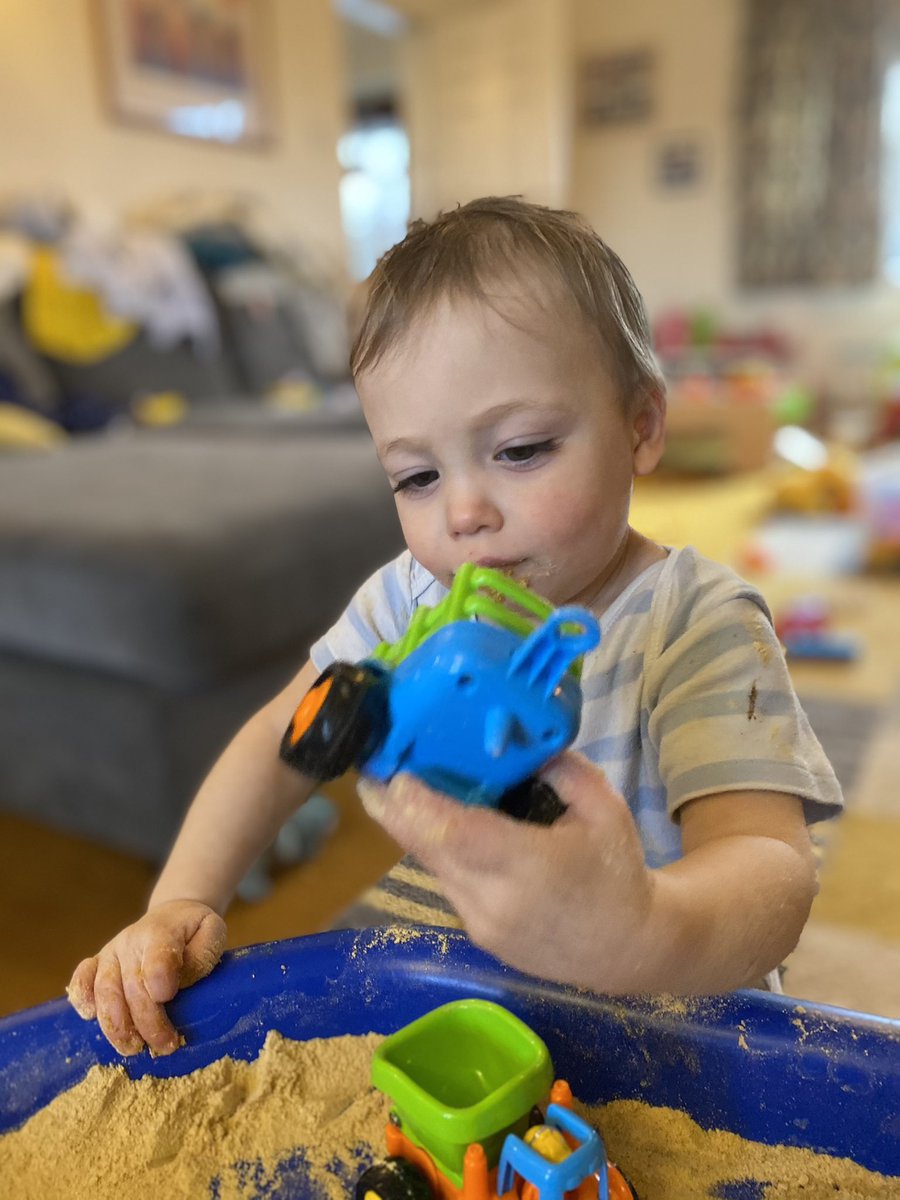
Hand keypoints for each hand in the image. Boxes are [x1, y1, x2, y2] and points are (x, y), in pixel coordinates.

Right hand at [66, 900, 226, 1055]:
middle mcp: (131, 941)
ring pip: (104, 989)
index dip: (158, 975)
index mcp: (161, 931)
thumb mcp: (212, 932)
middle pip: (131, 983)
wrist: (172, 916)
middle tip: (164, 1046)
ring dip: (116, 1025)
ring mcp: (111, 953)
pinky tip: (91, 1019)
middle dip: (146, 1020)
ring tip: (133, 1048)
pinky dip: (82, 1000)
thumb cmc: (194, 931)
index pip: (157, 954)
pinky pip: (81, 980)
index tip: (166, 996)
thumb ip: (202, 954)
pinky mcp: (98, 963)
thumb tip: (181, 982)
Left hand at [357, 753, 655, 990]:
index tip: (393, 770)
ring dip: (414, 828)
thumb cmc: (617, 871)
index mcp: (531, 866)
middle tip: (372, 769)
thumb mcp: (606, 808)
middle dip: (393, 808)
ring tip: (403, 786)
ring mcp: (482, 923)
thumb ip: (563, 769)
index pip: (458, 833)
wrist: (628, 949)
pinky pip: (448, 882)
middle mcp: (497, 900)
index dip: (417, 803)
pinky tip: (444, 824)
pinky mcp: (477, 934)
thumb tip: (517, 740)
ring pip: (433, 865)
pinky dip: (440, 851)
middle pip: (428, 849)